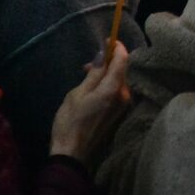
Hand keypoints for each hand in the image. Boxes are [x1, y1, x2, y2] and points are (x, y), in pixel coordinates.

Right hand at [48, 41, 130, 161]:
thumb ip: (94, 73)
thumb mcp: (78, 93)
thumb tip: (103, 54)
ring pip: (119, 80)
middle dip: (108, 61)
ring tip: (86, 75)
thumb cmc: (70, 121)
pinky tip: (92, 88)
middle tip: (87, 64)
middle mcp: (124, 95)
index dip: (117, 47)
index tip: (107, 40)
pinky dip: (107, 84)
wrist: (72, 153)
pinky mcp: (119, 112)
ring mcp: (124, 105)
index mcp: (114, 88)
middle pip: (122, 69)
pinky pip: (117, 91)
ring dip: (106, 73)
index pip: (123, 59)